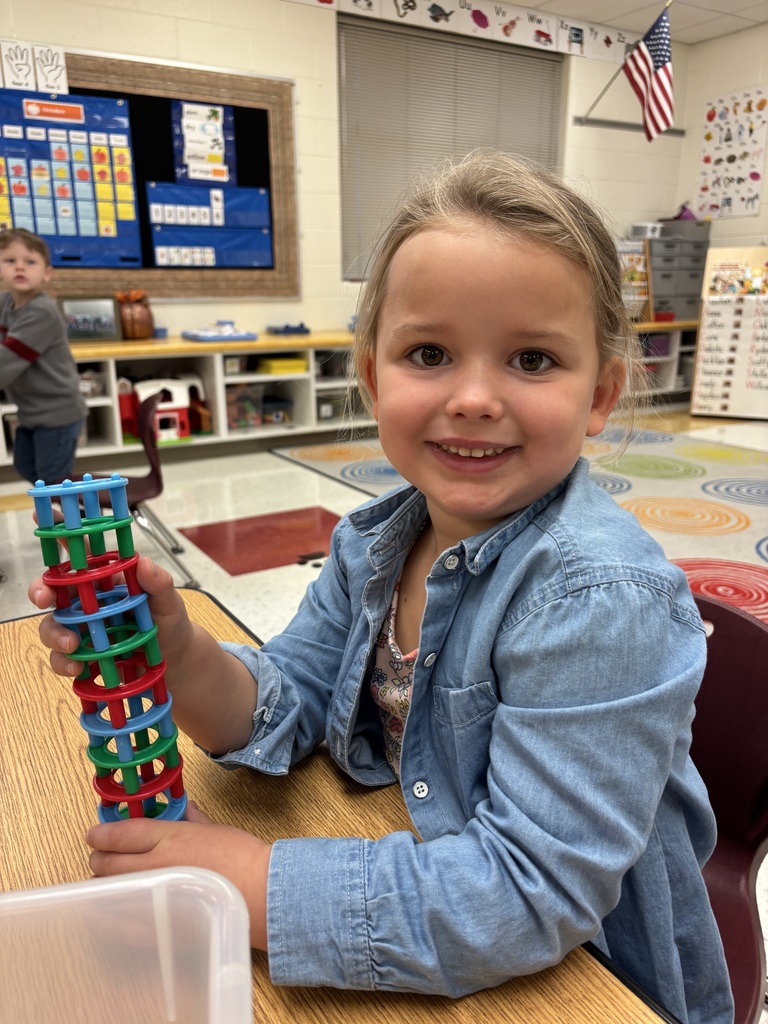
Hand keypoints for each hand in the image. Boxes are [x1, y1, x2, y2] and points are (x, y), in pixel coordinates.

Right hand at [30, 551, 257, 753]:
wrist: (175, 662)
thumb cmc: (170, 623)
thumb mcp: (169, 602)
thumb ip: (158, 583)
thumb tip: (144, 563)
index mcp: (107, 580)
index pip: (81, 556)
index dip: (61, 539)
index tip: (42, 521)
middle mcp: (88, 602)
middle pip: (53, 590)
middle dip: (40, 591)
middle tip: (44, 599)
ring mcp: (81, 629)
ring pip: (52, 625)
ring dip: (54, 633)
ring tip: (71, 645)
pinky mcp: (81, 655)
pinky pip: (61, 658)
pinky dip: (63, 663)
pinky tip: (77, 667)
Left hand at [86, 801, 270, 948]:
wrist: (259, 893)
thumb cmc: (242, 858)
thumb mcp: (216, 828)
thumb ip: (193, 818)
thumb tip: (185, 807)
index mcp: (170, 838)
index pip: (123, 833)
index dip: (102, 833)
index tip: (94, 834)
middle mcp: (157, 864)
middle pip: (108, 862)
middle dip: (99, 857)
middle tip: (100, 855)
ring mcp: (155, 896)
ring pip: (110, 890)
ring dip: (103, 883)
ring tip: (108, 879)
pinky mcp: (159, 925)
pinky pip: (120, 922)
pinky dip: (112, 914)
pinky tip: (114, 909)